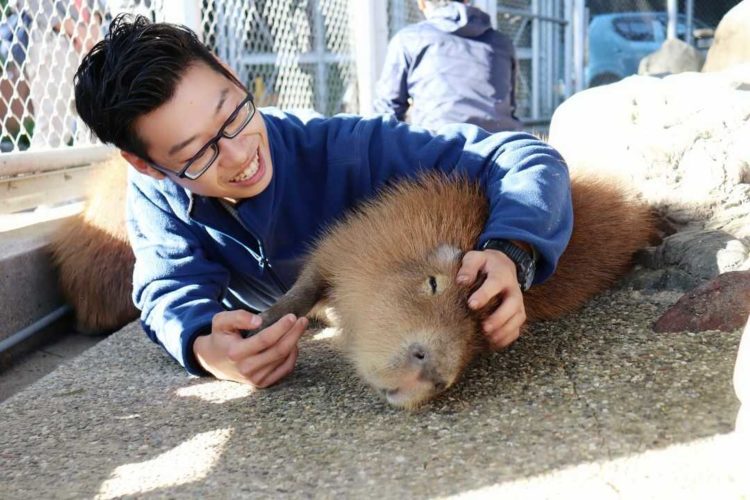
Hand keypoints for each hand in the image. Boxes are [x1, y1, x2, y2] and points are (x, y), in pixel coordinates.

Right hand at [193, 310, 307, 387]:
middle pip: (278, 350)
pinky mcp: (262, 383)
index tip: (292, 316)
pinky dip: (293, 355)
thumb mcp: (221, 321)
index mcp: (236, 353)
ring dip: (294, 342)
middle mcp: (246, 369)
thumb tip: (259, 321)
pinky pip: (285, 369)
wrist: (214, 361)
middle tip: (303, 320)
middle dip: (294, 334)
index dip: (281, 328)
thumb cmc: (221, 337)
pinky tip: (293, 343)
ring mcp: (255, 379)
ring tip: (298, 328)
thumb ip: (238, 316)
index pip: (265, 340)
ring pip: (284, 359)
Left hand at [457, 249, 526, 349]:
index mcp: (501, 275)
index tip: (472, 304)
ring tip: (489, 339)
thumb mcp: (475, 258)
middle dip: (500, 318)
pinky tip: (494, 344)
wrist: (503, 266)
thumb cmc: (485, 264)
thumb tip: (461, 281)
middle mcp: (513, 290)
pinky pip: (518, 328)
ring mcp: (518, 303)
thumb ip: (468, 267)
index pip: (495, 284)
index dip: (484, 294)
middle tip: (485, 328)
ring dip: (505, 330)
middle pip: (513, 304)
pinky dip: (508, 337)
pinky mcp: (517, 314)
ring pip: (518, 318)